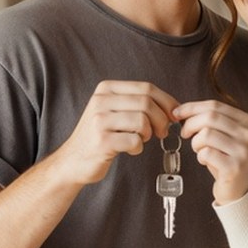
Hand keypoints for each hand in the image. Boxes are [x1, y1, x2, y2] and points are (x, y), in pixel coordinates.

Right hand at [51, 80, 179, 186]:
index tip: (174, 114)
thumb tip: (173, 107)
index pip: (146, 88)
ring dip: (148, 133)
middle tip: (162, 132)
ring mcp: (99, 120)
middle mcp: (101, 101)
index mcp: (106, 89)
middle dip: (161, 119)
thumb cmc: (99, 136)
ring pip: (142, 120)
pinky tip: (130, 149)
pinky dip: (138, 147)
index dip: (166, 101)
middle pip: (147, 103)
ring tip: (141, 139)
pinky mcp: (102, 141)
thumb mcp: (113, 110)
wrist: (73, 160)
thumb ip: (137, 103)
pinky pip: (134, 140)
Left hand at [171, 99, 247, 204]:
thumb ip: (208, 120)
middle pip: (210, 117)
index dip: (192, 107)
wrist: (239, 188)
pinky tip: (205, 160)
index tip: (177, 113)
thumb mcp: (222, 135)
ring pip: (206, 134)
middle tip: (185, 133)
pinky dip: (200, 156)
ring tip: (199, 150)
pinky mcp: (234, 167)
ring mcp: (242, 150)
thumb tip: (180, 111)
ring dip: (196, 143)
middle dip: (190, 124)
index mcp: (245, 121)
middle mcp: (247, 134)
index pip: (214, 105)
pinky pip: (206, 153)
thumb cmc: (226, 158)